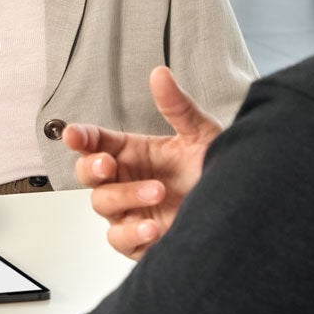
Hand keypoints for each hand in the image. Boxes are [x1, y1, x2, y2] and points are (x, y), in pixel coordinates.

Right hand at [63, 66, 222, 260]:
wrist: (239, 206)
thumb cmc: (215, 168)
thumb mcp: (200, 133)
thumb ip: (177, 106)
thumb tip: (160, 74)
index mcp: (132, 152)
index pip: (95, 142)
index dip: (80, 137)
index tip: (74, 135)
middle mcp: (125, 181)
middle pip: (87, 174)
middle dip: (91, 168)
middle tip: (106, 163)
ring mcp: (130, 210)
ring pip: (103, 204)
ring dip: (125, 197)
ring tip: (158, 191)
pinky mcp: (140, 239)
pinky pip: (121, 238)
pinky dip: (132, 233)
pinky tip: (153, 226)